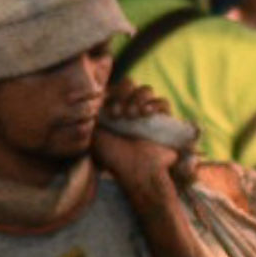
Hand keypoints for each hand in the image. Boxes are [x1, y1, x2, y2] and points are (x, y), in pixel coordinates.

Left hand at [92, 83, 197, 199]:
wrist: (137, 172)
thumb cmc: (114, 158)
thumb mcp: (94, 137)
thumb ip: (91, 118)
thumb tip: (91, 101)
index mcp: (114, 112)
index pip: (113, 89)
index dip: (111, 94)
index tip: (109, 112)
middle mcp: (130, 110)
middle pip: (130, 84)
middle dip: (124, 94)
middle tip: (120, 114)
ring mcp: (148, 114)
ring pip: (147, 89)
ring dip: (138, 97)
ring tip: (133, 115)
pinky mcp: (164, 120)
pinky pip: (163, 102)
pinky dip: (155, 104)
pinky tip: (146, 114)